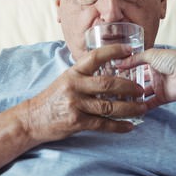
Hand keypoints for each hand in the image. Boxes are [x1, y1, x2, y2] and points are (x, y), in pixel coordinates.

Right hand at [22, 44, 146, 142]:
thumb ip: (84, 75)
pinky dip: (118, 126)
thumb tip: (109, 70)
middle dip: (128, 86)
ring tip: (142, 108)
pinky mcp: (76, 122)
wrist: (33, 119)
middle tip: (141, 89)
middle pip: (107, 83)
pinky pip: (102, 123)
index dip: (114, 51)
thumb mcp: (66, 80)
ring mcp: (75, 104)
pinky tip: (129, 126)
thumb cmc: (52, 98)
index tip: (130, 49)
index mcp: (73, 72)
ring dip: (129, 108)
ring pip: (108, 105)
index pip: (95, 57)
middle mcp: (74, 86)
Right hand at [116, 48, 175, 108]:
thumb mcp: (150, 55)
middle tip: (113, 88)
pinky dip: (142, 106)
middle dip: (127, 84)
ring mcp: (158, 86)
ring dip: (133, 96)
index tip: (111, 74)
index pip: (135, 66)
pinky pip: (150, 103)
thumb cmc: (173, 60)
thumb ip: (134, 59)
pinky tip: (131, 108)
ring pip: (142, 93)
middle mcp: (154, 74)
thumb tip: (118, 63)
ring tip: (119, 99)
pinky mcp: (162, 97)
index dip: (125, 70)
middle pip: (137, 80)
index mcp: (151, 62)